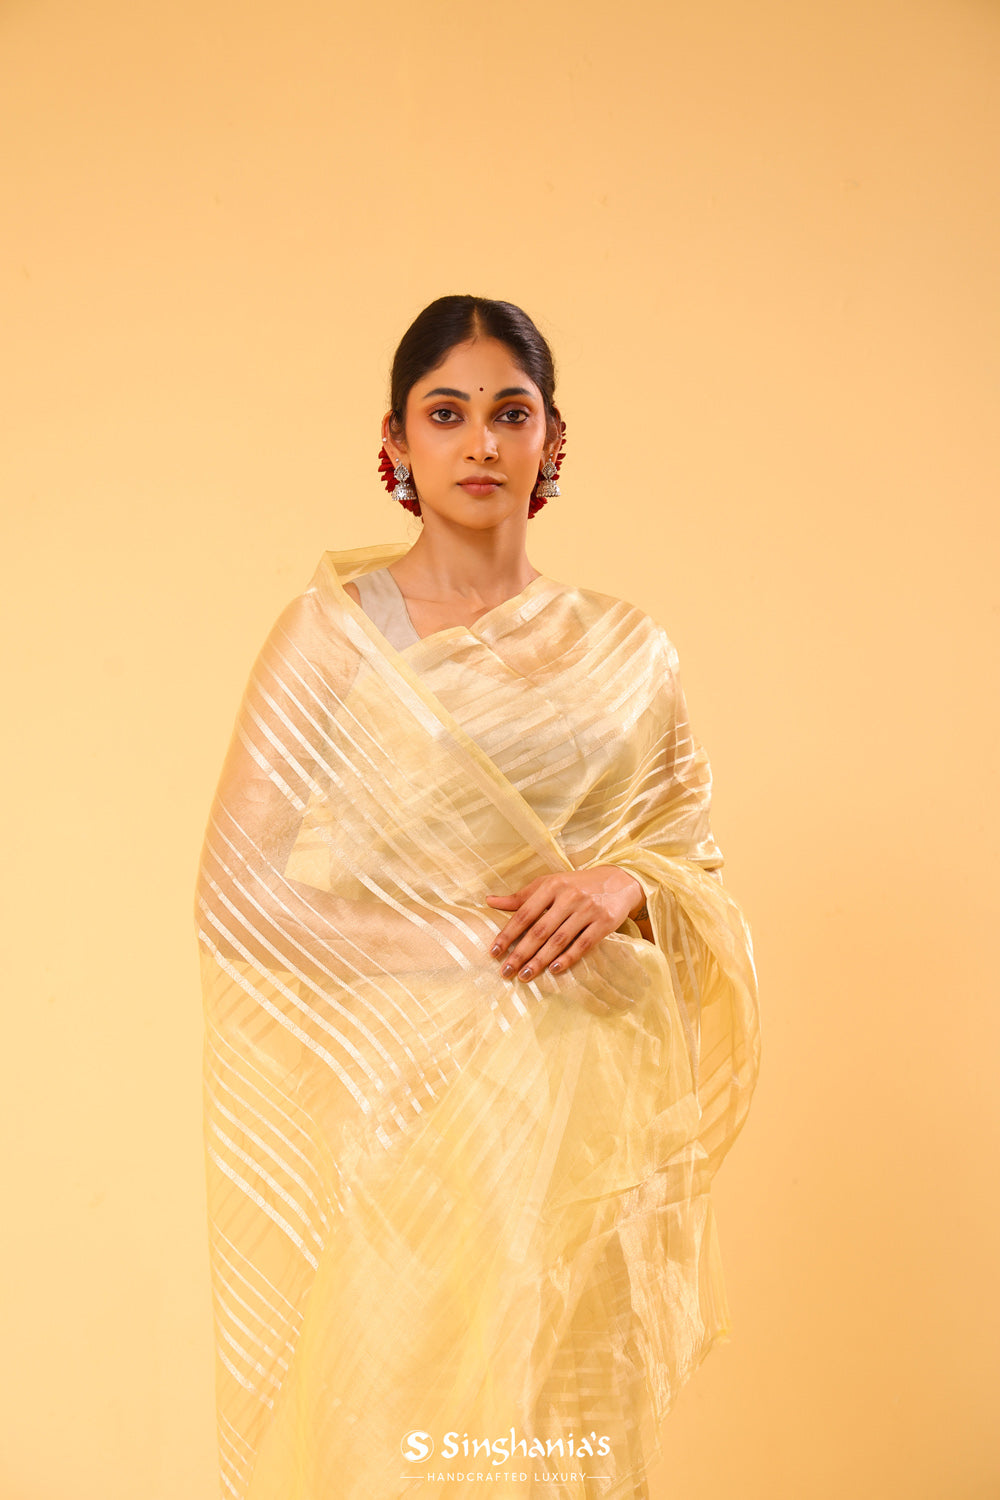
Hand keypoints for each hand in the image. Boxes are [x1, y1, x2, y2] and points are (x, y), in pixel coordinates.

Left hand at [485, 865, 644, 983]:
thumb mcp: (549, 884)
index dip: (507, 934)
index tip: (494, 952)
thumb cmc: (576, 885)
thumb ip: (520, 896)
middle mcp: (569, 897)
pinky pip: (583, 944)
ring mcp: (587, 910)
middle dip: (520, 953)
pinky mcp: (604, 922)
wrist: (618, 880)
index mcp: (551, 886)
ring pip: (559, 940)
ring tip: (525, 975)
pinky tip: (554, 970)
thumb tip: (489, 901)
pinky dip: (568, 958)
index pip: (524, 913)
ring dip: (540, 960)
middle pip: (540, 930)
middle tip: (506, 971)